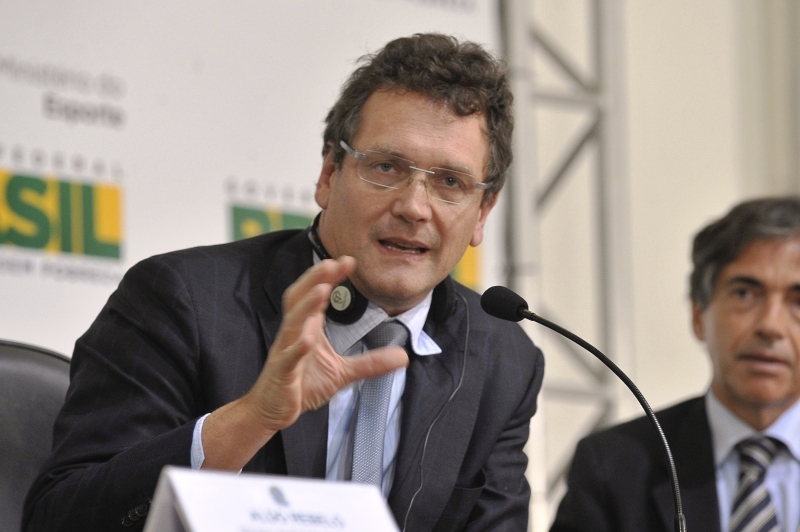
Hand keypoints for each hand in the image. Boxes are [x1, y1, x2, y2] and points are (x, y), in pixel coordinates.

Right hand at [201, 256, 408, 469]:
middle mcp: (294, 334)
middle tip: (333, 263)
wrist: (273, 411)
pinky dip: (296, 347)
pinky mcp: (282, 374)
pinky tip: (307, 338)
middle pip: (299, 298)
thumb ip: (371, 363)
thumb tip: (404, 357)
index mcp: (307, 328)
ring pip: (292, 323)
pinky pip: (288, 358)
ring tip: (322, 290)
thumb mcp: (343, 373)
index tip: (349, 261)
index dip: (330, 277)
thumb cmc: (302, 385)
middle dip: (314, 279)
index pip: (317, 295)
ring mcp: (286, 352)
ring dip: (307, 305)